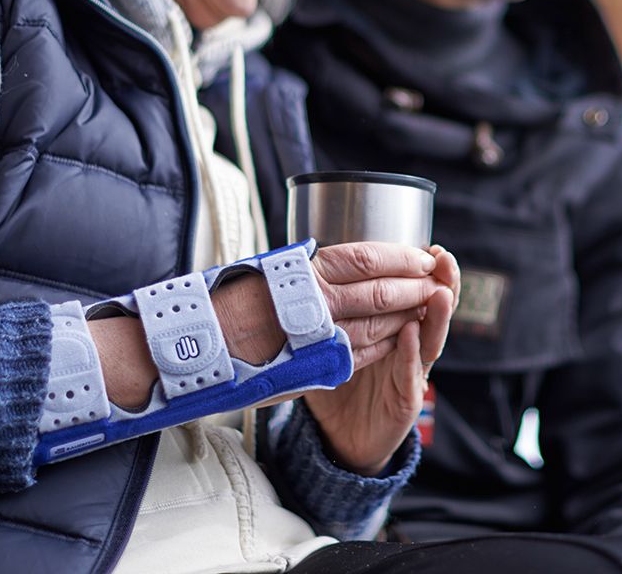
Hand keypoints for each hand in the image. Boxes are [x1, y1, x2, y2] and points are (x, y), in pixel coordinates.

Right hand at [88, 243, 451, 412]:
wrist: (187, 349)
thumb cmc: (222, 306)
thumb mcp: (263, 273)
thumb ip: (300, 271)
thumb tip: (329, 260)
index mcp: (299, 271)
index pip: (363, 258)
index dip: (398, 256)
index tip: (420, 254)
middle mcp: (309, 301)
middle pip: (377, 288)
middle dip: (411, 284)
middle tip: (434, 278)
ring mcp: (311, 336)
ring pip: (373, 321)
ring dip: (404, 313)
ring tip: (425, 304)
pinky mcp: (309, 367)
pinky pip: (358, 353)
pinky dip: (383, 342)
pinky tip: (398, 337)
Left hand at [305, 244, 459, 474]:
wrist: (342, 435)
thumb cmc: (341, 379)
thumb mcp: (337, 337)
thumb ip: (336, 308)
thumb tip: (307, 268)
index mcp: (398, 326)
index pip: (417, 292)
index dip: (423, 270)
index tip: (428, 247)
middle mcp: (410, 347)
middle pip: (432, 310)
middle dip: (440, 282)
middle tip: (442, 259)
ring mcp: (410, 373)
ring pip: (430, 340)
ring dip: (436, 315)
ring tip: (441, 291)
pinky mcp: (405, 402)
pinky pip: (410, 375)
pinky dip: (411, 353)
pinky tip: (413, 333)